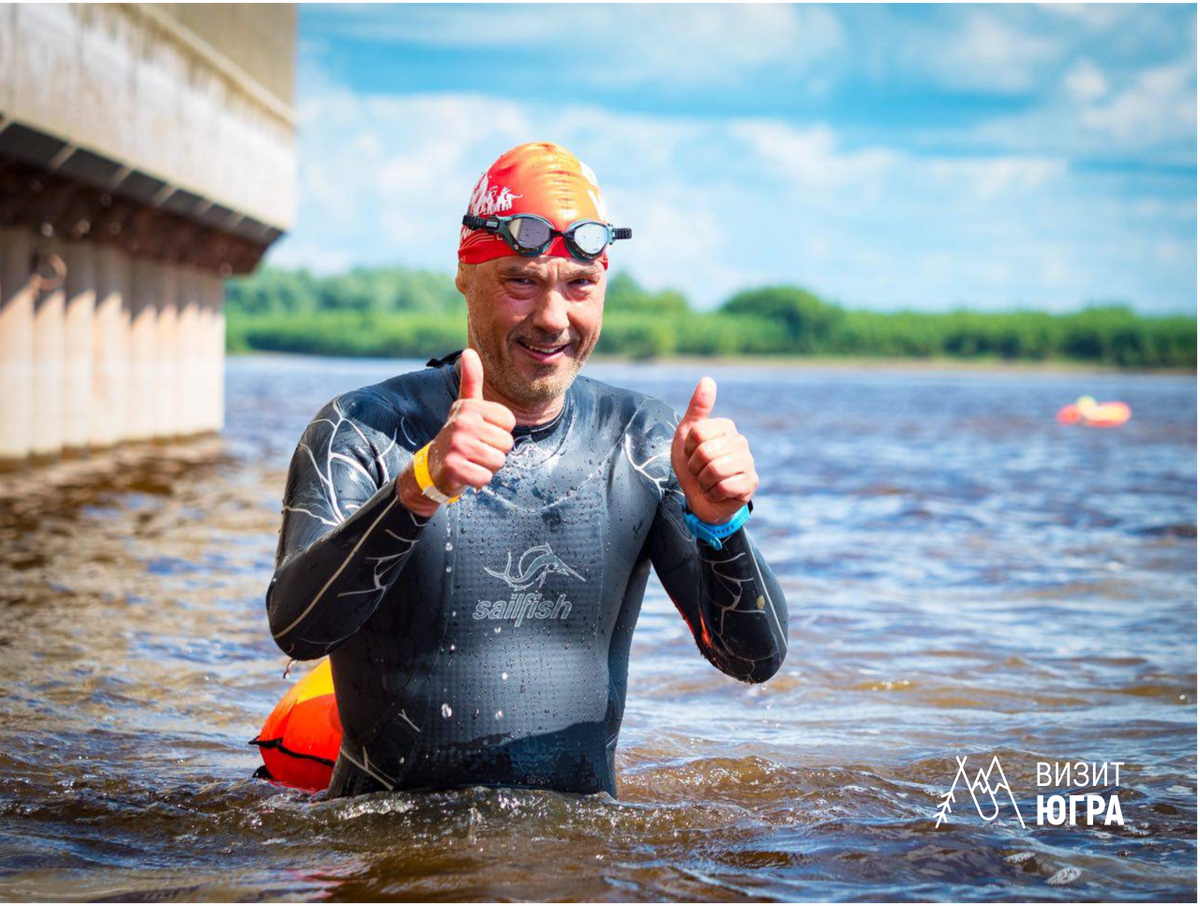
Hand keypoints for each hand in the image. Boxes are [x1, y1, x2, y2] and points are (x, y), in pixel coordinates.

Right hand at [398, 348, 514, 513]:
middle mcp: (462, 423)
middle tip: (476, 450)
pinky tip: (466, 473)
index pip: (510, 423)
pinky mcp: (454, 468)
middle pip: (506, 443)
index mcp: (470, 407)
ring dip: (488, 466)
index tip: (482, 432)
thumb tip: (469, 351)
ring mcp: (457, 446)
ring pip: (498, 461)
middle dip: (495, 451)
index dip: (500, 432)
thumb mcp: (465, 406)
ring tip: (472, 460)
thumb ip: (472, 380)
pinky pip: (485, 478)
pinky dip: (479, 481)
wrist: (433, 466)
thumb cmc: (458, 433)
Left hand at [670, 376, 757, 524]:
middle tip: (699, 471)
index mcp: (726, 426)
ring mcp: (748, 462)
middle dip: (694, 467)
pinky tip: (717, 492)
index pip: (697, 433)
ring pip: (714, 470)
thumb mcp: (687, 435)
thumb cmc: (693, 465)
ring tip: (708, 481)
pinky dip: (713, 493)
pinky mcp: (750, 484)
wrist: (700, 498)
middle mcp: (741, 441)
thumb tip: (707, 379)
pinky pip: (724, 487)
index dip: (688, 448)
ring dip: (703, 482)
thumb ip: (697, 408)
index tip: (692, 454)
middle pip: (704, 452)